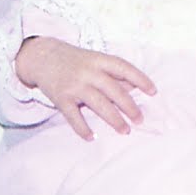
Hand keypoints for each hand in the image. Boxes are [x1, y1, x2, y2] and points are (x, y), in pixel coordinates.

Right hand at [15, 37, 156, 140]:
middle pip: (114, 90)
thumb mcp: (95, 60)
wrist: (42, 56)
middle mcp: (88, 72)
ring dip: (114, 119)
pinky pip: (73, 116)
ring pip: (98, 104)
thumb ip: (114, 73)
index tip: (153, 92)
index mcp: (99, 60)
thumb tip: (137, 87)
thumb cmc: (75, 61)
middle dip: (129, 107)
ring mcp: (74, 85)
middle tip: (140, 120)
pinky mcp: (60, 98)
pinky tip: (92, 137)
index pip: (124, 68)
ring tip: (125, 131)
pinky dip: (83, 128)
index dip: (140, 79)